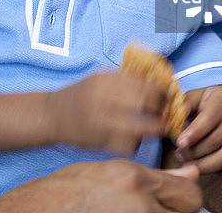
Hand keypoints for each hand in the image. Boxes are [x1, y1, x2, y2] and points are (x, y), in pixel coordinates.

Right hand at [0, 159, 202, 212]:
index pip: (190, 197)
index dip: (184, 201)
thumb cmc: (68, 193)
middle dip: (174, 212)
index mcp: (134, 180)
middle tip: (154, 208)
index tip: (174, 203)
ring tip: (131, 212)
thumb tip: (191, 175)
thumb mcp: (110, 173)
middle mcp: (138, 206)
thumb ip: (154, 178)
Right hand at [49, 72, 169, 153]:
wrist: (52, 114)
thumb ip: (125, 76)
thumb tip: (157, 75)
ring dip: (153, 128)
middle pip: (144, 103)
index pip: (142, 83)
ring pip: (140, 129)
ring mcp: (101, 124)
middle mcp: (103, 101)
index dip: (161, 89)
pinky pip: (129, 146)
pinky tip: (136, 136)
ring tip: (157, 125)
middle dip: (161, 108)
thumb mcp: (100, 76)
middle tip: (167, 110)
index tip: (169, 92)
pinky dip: (138, 142)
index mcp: (104, 81)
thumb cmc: (81, 93)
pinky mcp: (101, 144)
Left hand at [175, 85, 221, 173]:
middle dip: (195, 152)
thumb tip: (167, 118)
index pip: (209, 118)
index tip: (179, 143)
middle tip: (180, 155)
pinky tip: (205, 164)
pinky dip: (218, 170)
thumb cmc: (205, 103)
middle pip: (217, 140)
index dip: (193, 133)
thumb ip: (182, 106)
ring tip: (189, 162)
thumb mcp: (194, 98)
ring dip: (204, 165)